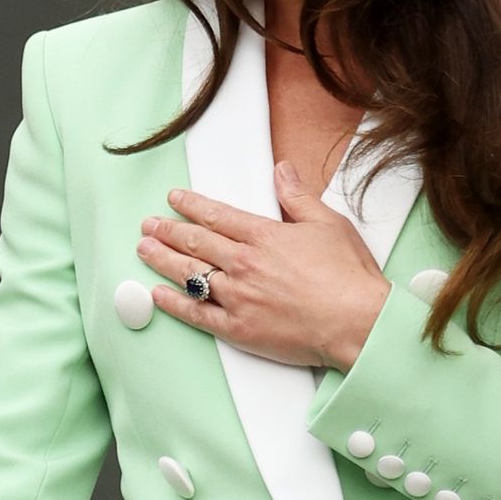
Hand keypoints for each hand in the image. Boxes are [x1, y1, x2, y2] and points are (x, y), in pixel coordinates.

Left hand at [137, 165, 390, 371]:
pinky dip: (174, 303)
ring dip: (162, 260)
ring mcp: (238, 297)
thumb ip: (298, 197)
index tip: (174, 199)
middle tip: (148, 225)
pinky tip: (157, 294)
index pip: (217, 215)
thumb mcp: (327, 224)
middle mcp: (244, 264)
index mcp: (264, 236)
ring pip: (189, 274)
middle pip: (195, 242)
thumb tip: (282, 170)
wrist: (356, 322)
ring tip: (144, 250)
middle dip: (167, 230)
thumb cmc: (348, 276)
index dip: (191, 205)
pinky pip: (197, 314)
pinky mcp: (239, 329)